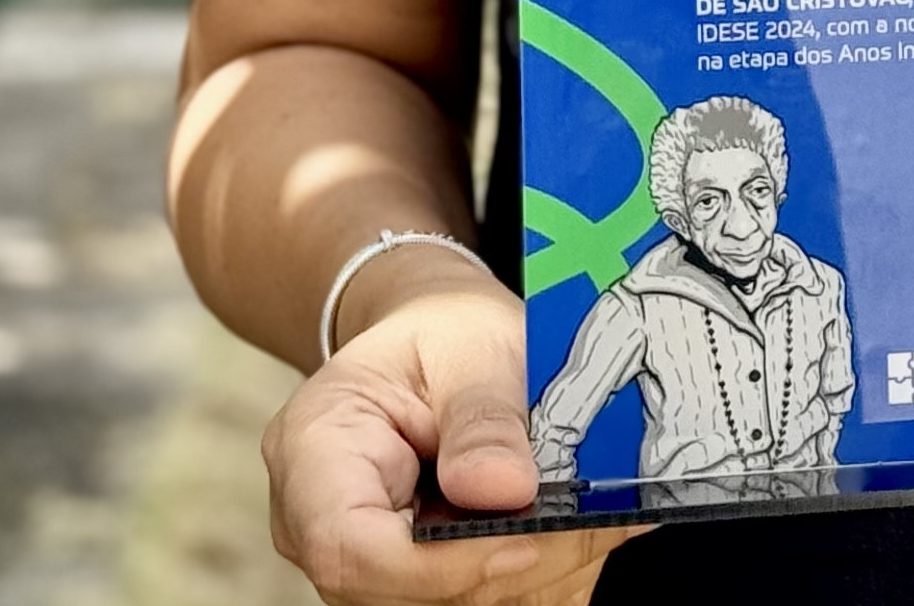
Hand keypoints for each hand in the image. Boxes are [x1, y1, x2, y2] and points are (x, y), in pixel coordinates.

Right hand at [264, 250, 640, 603]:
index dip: (439, 565)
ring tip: (599, 521)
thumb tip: (504, 490)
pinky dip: (541, 577)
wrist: (436, 344)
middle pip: (404, 592)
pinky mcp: (417, 583)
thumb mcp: (470, 346)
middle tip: (595, 521)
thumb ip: (483, 418)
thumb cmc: (442, 334)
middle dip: (509, 567)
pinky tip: (581, 535)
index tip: (523, 540)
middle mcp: (323, 527)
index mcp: (314, 455)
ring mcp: (368, 566)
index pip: (349, 549)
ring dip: (535, 574)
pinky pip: (481, 601)